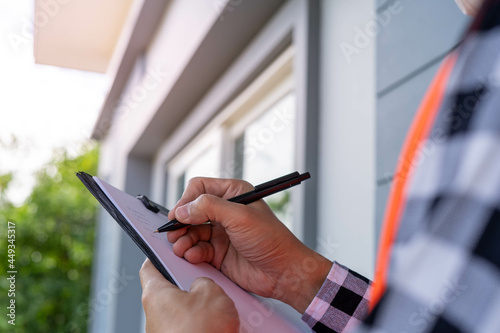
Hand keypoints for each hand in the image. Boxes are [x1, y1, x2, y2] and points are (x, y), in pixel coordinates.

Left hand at [140, 259, 238, 332]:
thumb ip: (203, 281)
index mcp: (155, 294)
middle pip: (170, 290)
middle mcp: (154, 314)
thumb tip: (202, 286)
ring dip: (200, 307)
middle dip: (190, 284)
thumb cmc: (201, 331)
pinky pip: (190, 327)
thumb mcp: (211, 292)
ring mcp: (164, 332)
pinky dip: (203, 324)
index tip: (168, 251)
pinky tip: (220, 325)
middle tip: (206, 280)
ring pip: (182, 310)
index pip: (149, 267)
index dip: (160, 256)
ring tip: (220, 307)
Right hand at [166, 177, 331, 312]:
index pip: (200, 188)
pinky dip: (191, 252)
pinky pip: (196, 249)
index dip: (186, 200)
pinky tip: (193, 256)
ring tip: (181, 247)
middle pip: (191, 210)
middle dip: (181, 222)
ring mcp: (220, 232)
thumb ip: (209, 208)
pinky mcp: (217, 252)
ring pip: (190, 231)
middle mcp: (225, 211)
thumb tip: (183, 210)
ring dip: (183, 239)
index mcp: (233, 193)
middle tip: (174, 232)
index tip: (178, 214)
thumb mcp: (240, 217)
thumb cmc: (271, 240)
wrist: (283, 272)